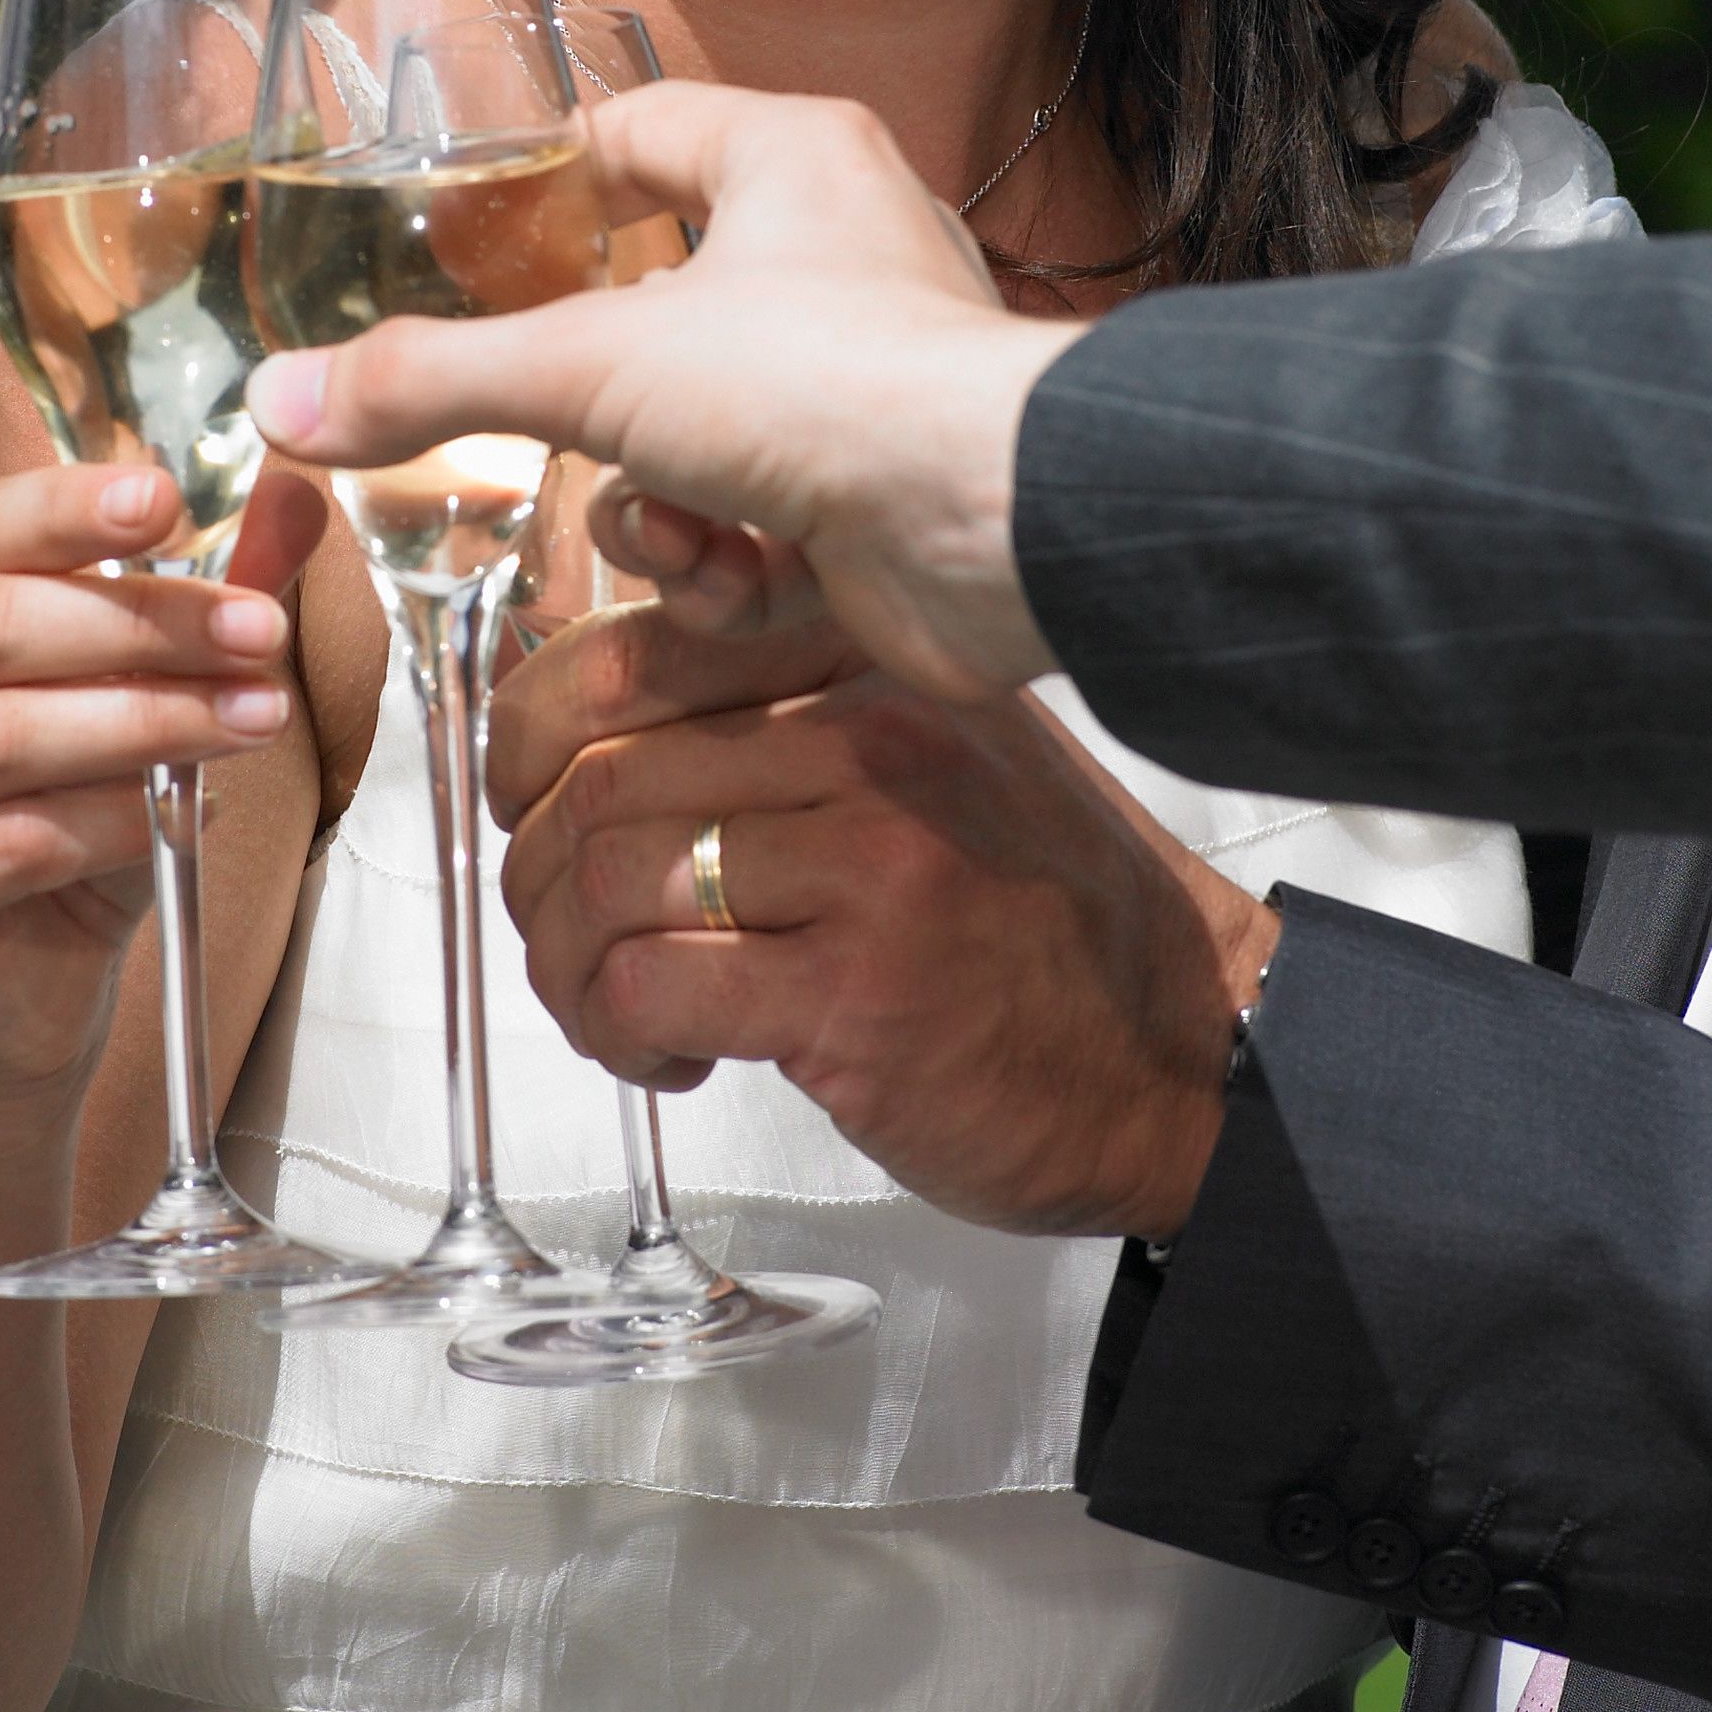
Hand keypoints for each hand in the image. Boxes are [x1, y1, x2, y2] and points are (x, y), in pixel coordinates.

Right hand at [0, 458, 327, 1095]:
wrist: (12, 999)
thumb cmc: (69, 829)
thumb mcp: (143, 699)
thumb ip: (204, 604)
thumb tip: (297, 506)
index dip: (70, 510)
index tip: (168, 499)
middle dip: (141, 622)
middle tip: (257, 633)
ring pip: (1, 733)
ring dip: (145, 720)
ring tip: (254, 719)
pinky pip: (6, 841)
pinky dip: (109, 821)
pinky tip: (181, 818)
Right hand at [256, 82, 1073, 699]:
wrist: (993, 525)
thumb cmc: (825, 385)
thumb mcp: (590, 371)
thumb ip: (430, 383)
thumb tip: (281, 400)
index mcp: (791, 158)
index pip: (641, 131)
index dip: (551, 183)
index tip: (475, 244)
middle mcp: (842, 249)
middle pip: (652, 314)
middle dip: (594, 410)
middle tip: (565, 433)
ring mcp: (865, 377)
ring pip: (688, 438)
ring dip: (657, 509)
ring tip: (687, 530)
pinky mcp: (879, 491)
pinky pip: (753, 521)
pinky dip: (731, 565)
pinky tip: (747, 579)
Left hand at [483, 589, 1267, 1239]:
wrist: (1185, 1054)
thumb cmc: (1042, 915)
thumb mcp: (938, 754)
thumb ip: (789, 708)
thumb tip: (583, 688)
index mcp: (871, 666)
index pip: (627, 652)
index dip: (527, 734)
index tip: (526, 801)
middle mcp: (871, 741)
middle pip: (597, 776)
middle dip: (539, 874)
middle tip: (565, 934)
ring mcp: (868, 865)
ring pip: (604, 881)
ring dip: (568, 965)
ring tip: (614, 1007)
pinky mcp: (855, 995)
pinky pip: (647, 989)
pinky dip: (619, 1034)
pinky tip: (672, 1058)